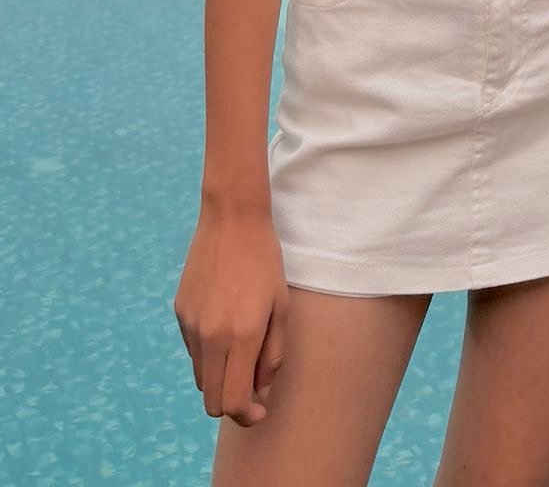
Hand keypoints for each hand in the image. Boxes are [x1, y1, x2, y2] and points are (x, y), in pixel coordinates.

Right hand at [173, 205, 290, 426]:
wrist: (232, 219)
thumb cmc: (265, 262)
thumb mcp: (281, 308)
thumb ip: (272, 356)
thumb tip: (260, 392)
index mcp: (241, 337)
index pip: (233, 402)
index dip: (247, 415)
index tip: (260, 409)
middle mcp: (210, 337)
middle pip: (212, 400)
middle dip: (232, 404)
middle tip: (252, 390)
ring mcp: (191, 325)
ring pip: (201, 378)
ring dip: (220, 378)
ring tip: (241, 351)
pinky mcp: (180, 312)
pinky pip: (193, 350)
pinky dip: (209, 353)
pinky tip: (225, 324)